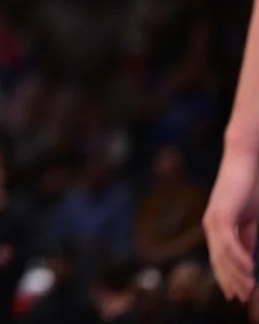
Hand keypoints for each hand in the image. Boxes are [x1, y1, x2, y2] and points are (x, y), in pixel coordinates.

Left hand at [204, 150, 258, 301]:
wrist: (243, 163)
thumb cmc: (247, 188)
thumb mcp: (248, 219)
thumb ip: (246, 237)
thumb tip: (247, 259)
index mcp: (216, 227)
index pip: (219, 258)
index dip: (226, 276)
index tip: (235, 294)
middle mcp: (210, 225)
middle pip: (218, 260)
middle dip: (229, 280)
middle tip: (239, 298)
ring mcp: (213, 219)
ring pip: (223, 254)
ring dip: (236, 272)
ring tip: (248, 288)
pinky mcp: (220, 213)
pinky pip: (228, 241)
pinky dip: (238, 256)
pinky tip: (249, 268)